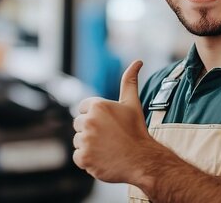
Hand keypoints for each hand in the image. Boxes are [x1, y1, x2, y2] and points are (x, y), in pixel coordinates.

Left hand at [72, 60, 153, 182]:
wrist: (143, 160)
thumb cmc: (137, 131)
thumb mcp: (132, 103)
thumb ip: (129, 81)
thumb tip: (138, 61)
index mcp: (98, 106)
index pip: (83, 108)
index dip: (96, 116)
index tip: (108, 124)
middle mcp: (89, 121)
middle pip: (79, 124)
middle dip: (91, 130)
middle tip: (110, 137)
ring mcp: (85, 141)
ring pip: (78, 140)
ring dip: (89, 145)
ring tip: (108, 148)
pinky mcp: (83, 158)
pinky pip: (78, 156)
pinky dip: (88, 159)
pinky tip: (103, 158)